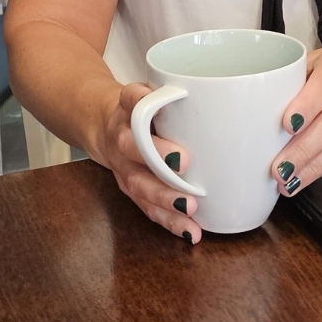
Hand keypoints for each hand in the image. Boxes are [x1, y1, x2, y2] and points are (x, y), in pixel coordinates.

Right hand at [98, 82, 201, 243]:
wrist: (104, 124)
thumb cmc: (142, 107)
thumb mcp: (151, 90)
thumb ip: (173, 91)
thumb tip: (217, 95)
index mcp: (127, 105)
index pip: (132, 99)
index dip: (142, 102)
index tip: (164, 105)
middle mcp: (120, 135)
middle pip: (132, 147)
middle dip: (157, 158)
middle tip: (184, 165)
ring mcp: (121, 165)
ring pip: (137, 184)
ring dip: (164, 198)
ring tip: (189, 209)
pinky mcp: (127, 188)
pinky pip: (145, 207)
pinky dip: (168, 221)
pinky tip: (189, 231)